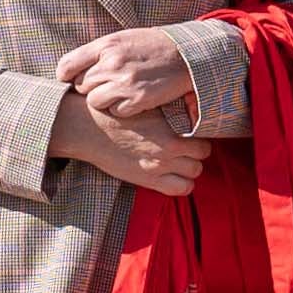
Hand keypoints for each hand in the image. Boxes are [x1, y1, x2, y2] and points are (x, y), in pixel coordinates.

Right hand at [48, 86, 208, 194]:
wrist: (89, 128)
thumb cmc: (115, 112)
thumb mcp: (146, 104)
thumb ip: (168, 110)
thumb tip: (187, 106)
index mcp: (170, 128)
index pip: (203, 136)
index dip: (198, 135)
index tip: (190, 133)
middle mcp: (168, 150)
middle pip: (202, 155)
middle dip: (196, 151)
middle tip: (185, 147)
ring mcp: (158, 167)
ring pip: (195, 173)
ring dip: (189, 168)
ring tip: (178, 161)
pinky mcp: (147, 180)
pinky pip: (180, 189)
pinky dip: (181, 183)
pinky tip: (171, 174)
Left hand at [57, 28, 197, 126]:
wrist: (186, 55)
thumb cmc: (152, 46)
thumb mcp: (123, 39)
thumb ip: (98, 52)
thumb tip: (73, 69)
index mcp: (106, 45)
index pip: (67, 66)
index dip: (65, 77)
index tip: (70, 81)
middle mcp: (112, 63)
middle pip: (81, 86)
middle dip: (91, 88)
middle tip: (106, 85)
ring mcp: (124, 82)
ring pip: (95, 101)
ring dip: (104, 100)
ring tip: (119, 92)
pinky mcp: (137, 99)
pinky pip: (115, 111)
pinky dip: (122, 109)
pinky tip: (132, 99)